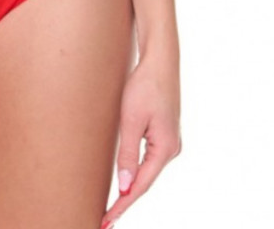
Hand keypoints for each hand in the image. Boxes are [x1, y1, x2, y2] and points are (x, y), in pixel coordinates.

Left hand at [101, 53, 181, 227]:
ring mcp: (168, 142)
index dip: (122, 205)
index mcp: (165, 149)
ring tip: (109, 204)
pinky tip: (123, 180)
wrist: (159, 61)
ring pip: (146, 172)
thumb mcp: (130, 120)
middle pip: (144, 182)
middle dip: (124, 201)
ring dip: (129, 188)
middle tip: (103, 219)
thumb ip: (127, 154)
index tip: (106, 220)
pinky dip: (134, 172)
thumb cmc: (144, 86)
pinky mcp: (162, 133)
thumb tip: (125, 187)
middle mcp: (170, 150)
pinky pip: (147, 159)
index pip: (140, 186)